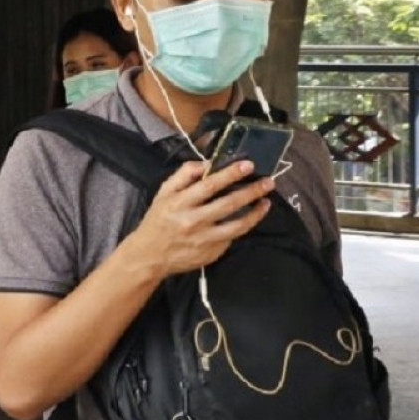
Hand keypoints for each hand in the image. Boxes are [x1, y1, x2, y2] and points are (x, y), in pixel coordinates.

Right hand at [126, 160, 273, 277]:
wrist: (149, 256)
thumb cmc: (157, 220)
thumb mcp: (163, 193)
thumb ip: (183, 175)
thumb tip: (206, 163)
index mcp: (180, 203)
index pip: (209, 185)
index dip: (230, 174)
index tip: (248, 165)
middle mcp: (193, 220)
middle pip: (228, 203)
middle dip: (251, 191)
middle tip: (268, 182)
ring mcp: (204, 239)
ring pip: (237, 224)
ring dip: (255, 212)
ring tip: (265, 202)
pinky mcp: (211, 253)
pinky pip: (231, 237)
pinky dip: (242, 226)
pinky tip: (249, 218)